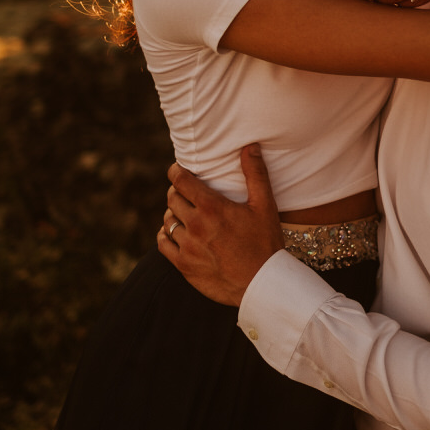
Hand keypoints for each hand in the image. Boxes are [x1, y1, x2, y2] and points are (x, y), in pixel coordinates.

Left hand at [157, 146, 283, 304]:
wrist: (262, 284)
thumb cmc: (265, 243)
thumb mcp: (265, 205)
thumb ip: (255, 173)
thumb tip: (251, 146)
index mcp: (212, 207)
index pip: (180, 180)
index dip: (176, 171)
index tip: (178, 169)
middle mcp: (196, 225)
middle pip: (172, 198)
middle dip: (177, 191)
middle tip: (186, 192)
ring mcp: (188, 246)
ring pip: (167, 220)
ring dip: (174, 213)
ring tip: (184, 213)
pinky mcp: (184, 265)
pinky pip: (163, 243)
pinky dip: (165, 234)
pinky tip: (174, 232)